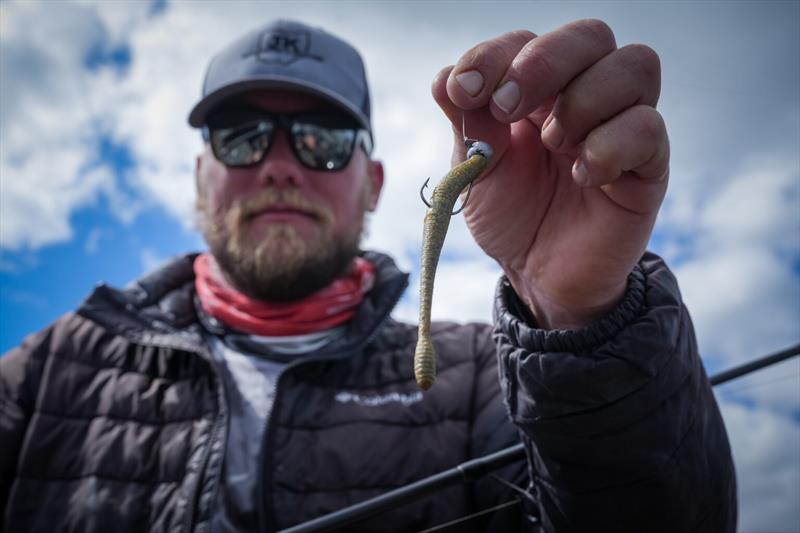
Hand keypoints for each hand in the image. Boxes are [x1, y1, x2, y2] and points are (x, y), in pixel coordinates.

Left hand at [432, 19, 668, 329]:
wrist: (538, 274)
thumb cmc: (509, 216)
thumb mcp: (475, 171)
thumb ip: (467, 123)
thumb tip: (447, 76)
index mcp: (537, 91)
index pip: (527, 41)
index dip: (495, 55)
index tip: (464, 91)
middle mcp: (584, 97)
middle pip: (590, 35)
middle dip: (543, 63)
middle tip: (508, 108)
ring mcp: (620, 127)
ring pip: (635, 66)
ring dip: (583, 101)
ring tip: (554, 145)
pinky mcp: (647, 166)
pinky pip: (649, 128)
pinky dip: (610, 145)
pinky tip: (582, 176)